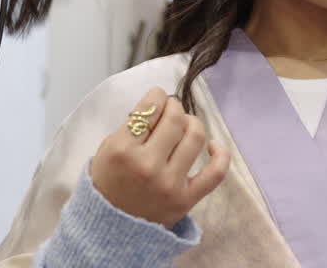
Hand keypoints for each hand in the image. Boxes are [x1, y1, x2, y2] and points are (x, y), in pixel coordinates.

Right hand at [90, 88, 230, 229]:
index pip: (151, 107)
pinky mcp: (186, 199)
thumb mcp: (107, 150)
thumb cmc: (107, 184)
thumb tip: (161, 103)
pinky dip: (220, 154)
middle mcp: (147, 165)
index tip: (157, 98)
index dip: (157, 96)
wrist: (110, 230)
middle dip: (174, 107)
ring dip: (192, 123)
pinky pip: (216, 172)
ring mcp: (169, 183)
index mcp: (122, 150)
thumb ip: (132, 126)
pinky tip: (212, 146)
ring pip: (195, 136)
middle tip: (170, 110)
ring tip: (184, 126)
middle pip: (175, 118)